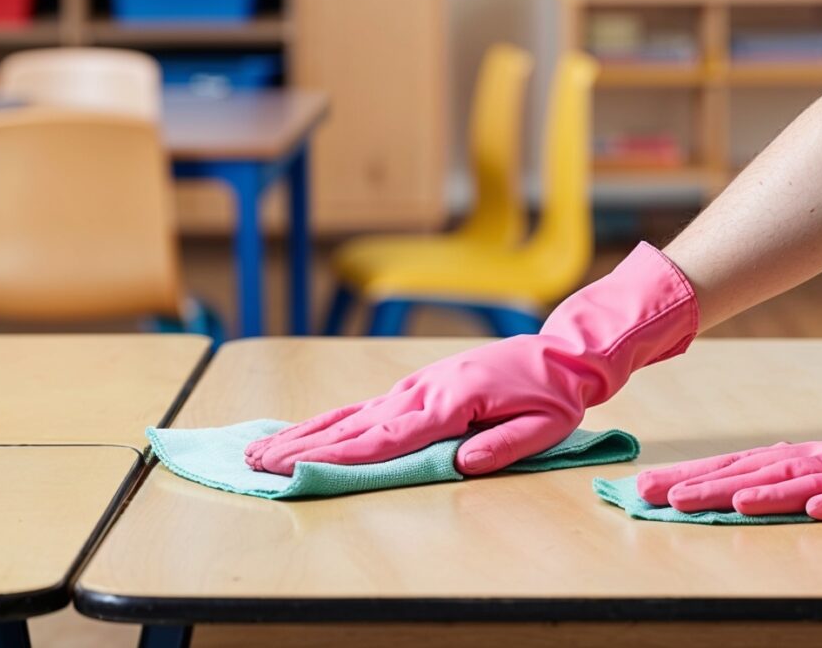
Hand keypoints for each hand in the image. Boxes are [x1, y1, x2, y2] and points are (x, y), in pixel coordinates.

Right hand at [244, 242, 697, 476]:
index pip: (390, 438)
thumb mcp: (545, 427)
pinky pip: (367, 406)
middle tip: (258, 463)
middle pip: (356, 426)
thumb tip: (460, 466)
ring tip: (263, 449)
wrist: (563, 353)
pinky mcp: (418, 387)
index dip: (344, 457)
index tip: (302, 469)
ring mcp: (417, 386)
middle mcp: (425, 391)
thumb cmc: (555, 395)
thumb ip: (502, 447)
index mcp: (453, 402)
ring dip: (306, 433)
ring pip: (353, 414)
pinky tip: (306, 432)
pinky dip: (332, 420)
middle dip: (304, 447)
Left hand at [633, 342, 821, 520]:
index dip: (703, 475)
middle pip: (759, 470)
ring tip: (700, 502)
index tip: (655, 488)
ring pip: (798, 483)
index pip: (755, 464)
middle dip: (700, 483)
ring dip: (748, 493)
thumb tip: (776, 482)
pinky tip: (804, 509)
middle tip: (647, 494)